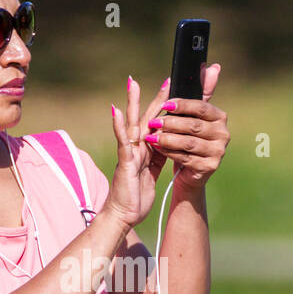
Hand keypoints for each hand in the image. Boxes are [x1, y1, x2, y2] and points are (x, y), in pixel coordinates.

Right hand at [104, 74, 175, 229]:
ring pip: (132, 123)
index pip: (159, 126)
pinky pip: (122, 141)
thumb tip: (165, 148)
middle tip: (167, 78)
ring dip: (132, 103)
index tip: (177, 93)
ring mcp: (129, 153)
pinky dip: (119, 126)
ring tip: (133, 83)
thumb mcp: (151, 175)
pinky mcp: (124, 162)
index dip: (168, 111)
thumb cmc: (135, 199)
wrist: (123, 216)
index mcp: (146, 151)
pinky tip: (115, 111)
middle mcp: (137, 148)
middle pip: (148, 118)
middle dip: (157, 99)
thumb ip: (156, 160)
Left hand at [145, 63, 226, 191]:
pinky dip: (169, 152)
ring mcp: (218, 152)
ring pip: (188, 142)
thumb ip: (202, 91)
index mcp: (220, 117)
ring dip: (168, 139)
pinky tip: (157, 149)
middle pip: (194, 126)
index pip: (201, 107)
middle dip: (171, 123)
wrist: (190, 172)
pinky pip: (186, 157)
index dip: (182, 105)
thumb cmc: (188, 139)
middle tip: (153, 123)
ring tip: (151, 136)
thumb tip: (213, 67)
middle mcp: (223, 134)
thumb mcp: (193, 115)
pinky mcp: (210, 167)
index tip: (165, 104)